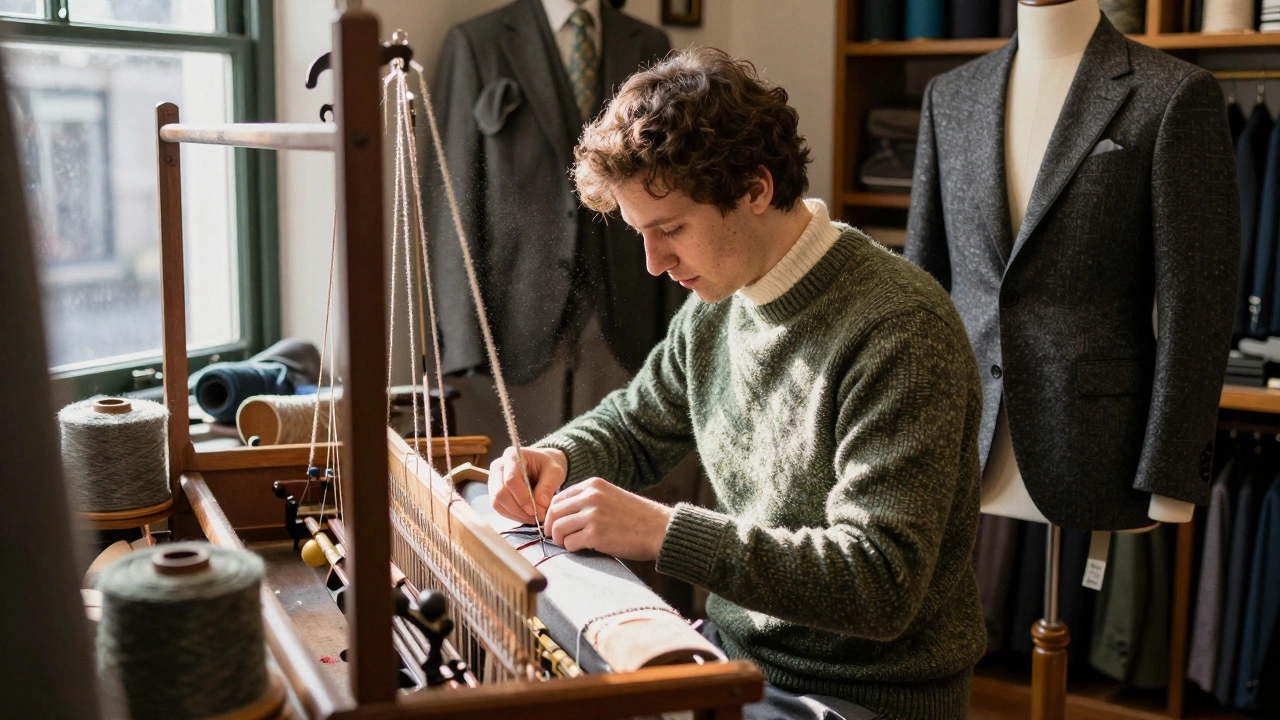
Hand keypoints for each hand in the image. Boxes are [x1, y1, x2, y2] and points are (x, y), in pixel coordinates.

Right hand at [487, 446, 567, 525]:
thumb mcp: (555, 471)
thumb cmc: (548, 465)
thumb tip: (539, 506)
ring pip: (497, 502)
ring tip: (533, 519)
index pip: (511, 479)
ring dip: (515, 515)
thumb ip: (547, 487)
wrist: (544, 464)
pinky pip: (498, 508)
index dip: (523, 498)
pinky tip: (526, 517)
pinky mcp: (494, 491)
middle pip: (500, 492)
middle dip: (519, 509)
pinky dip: (512, 516)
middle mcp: (498, 466)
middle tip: (536, 517)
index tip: (537, 510)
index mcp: (511, 455)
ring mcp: (494, 479)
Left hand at [544, 477, 673, 560]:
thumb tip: (561, 514)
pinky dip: (572, 548)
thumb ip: (588, 500)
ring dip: (561, 539)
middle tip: (557, 537)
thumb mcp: (611, 497)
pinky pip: (570, 543)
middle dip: (552, 527)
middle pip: (553, 512)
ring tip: (571, 543)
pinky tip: (583, 548)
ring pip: (558, 528)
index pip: (558, 497)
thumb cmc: (637, 517)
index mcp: (594, 485)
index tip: (556, 524)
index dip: (552, 514)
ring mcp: (592, 515)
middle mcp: (591, 497)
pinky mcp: (595, 535)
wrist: (660, 529)